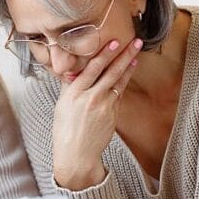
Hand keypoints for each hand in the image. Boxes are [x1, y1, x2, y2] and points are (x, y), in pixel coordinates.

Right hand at [52, 38, 142, 189]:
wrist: (77, 155)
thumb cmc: (65, 131)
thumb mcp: (62, 106)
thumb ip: (69, 87)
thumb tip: (74, 71)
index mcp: (74, 94)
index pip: (92, 69)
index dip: (105, 54)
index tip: (114, 42)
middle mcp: (91, 98)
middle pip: (111, 72)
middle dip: (124, 55)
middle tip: (135, 42)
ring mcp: (104, 107)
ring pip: (119, 82)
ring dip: (128, 67)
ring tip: (136, 54)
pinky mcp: (113, 115)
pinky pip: (118, 95)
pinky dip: (123, 82)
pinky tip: (128, 73)